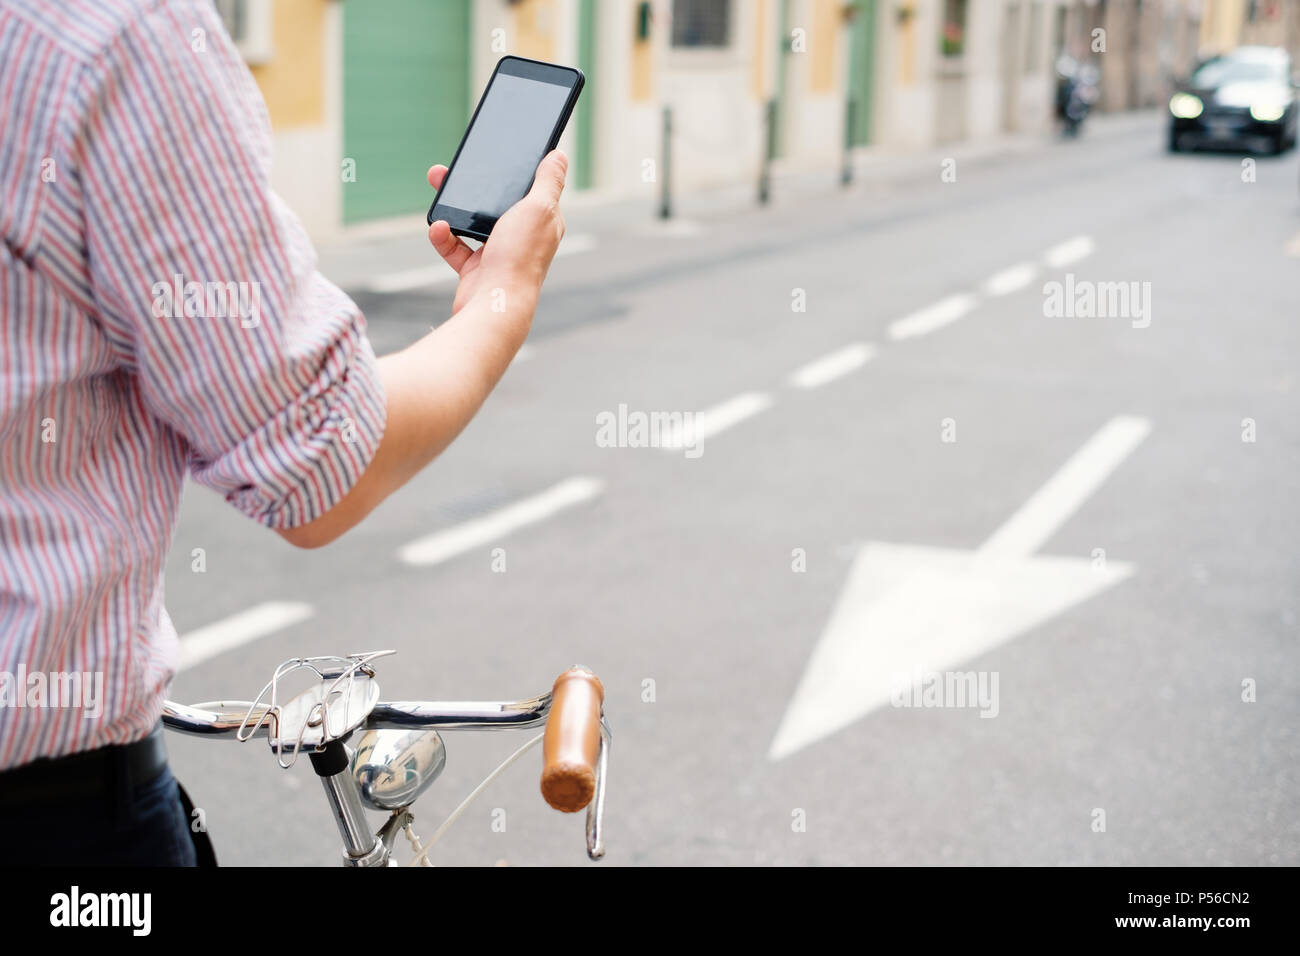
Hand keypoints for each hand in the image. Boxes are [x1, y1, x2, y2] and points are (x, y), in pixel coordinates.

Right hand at [426, 150, 567, 315]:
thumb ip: (548, 181)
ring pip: (472, 221)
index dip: (515, 171)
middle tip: (451, 169)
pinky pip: (455, 246)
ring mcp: (499, 253)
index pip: (530, 188)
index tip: (495, 154)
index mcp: (542, 222)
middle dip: (473, 185)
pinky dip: (443, 237)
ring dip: (453, 207)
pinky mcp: (477, 269)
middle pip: (496, 202)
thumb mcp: (539, 209)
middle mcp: (523, 237)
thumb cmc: (519, 258)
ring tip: (438, 187)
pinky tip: (438, 228)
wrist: (494, 306)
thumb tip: (560, 156)